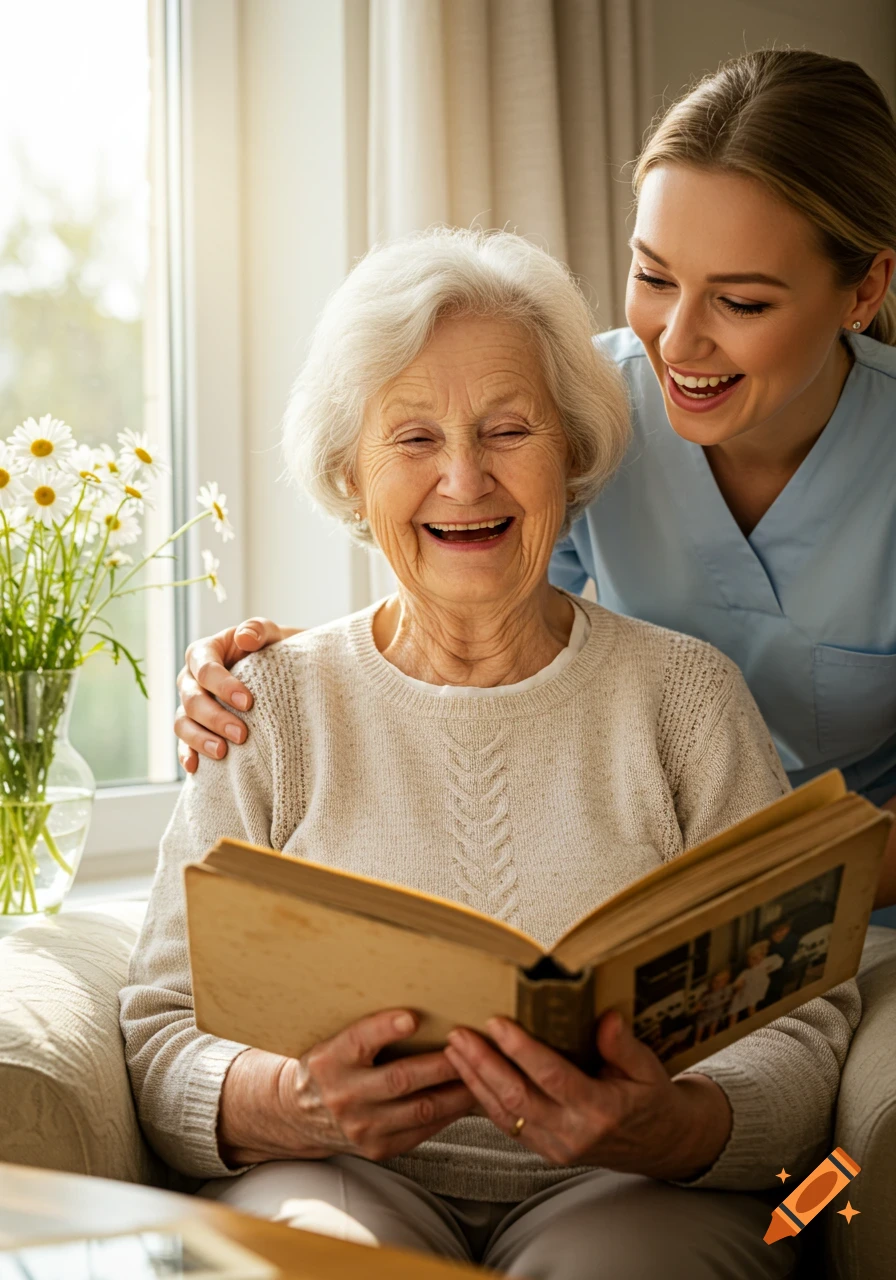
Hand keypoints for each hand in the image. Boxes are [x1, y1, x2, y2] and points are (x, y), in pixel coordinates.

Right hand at [175, 618, 298, 771]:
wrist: (278, 674)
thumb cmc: (272, 651)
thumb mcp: (271, 635)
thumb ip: (258, 630)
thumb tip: (244, 638)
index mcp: (205, 652)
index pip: (204, 667)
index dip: (222, 685)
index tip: (248, 702)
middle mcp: (191, 679)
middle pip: (191, 699)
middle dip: (215, 717)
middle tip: (242, 735)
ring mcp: (189, 705)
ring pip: (182, 722)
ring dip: (199, 739)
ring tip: (222, 753)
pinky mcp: (194, 727)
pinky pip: (183, 743)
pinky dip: (187, 754)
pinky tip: (195, 767)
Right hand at [218, 1009, 474, 1166]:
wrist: (299, 1114)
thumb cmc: (330, 1064)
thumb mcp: (333, 1040)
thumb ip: (366, 1029)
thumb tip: (417, 1001)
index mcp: (329, 1060)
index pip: (358, 1041)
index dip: (385, 1029)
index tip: (412, 1016)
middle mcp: (343, 1095)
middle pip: (399, 1078)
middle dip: (441, 1062)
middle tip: (472, 1044)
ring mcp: (361, 1127)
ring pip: (420, 1108)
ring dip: (456, 1090)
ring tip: (482, 1072)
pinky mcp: (378, 1148)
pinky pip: (421, 1131)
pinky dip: (448, 1113)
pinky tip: (467, 1097)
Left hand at [443, 1012, 731, 1181]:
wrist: (659, 1145)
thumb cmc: (652, 1100)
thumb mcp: (649, 1069)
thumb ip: (624, 1046)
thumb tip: (606, 1018)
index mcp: (601, 1110)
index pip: (552, 1077)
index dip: (521, 1050)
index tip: (496, 1023)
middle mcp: (574, 1134)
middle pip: (517, 1097)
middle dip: (483, 1064)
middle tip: (459, 1034)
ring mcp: (556, 1147)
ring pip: (505, 1114)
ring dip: (475, 1081)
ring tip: (454, 1050)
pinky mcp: (545, 1151)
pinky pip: (507, 1125)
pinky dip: (483, 1100)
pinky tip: (467, 1076)